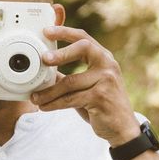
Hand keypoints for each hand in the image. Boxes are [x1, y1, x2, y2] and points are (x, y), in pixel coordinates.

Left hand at [31, 26, 139, 146]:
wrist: (123, 128)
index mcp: (103, 57)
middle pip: (82, 48)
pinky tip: (45, 106)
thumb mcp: (87, 85)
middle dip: (61, 53)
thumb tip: (45, 72)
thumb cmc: (102, 104)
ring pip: (70, 81)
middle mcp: (107, 64)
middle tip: (43, 58)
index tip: (47, 31)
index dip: (65, 31)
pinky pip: (71, 99)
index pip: (83, 38)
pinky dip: (54, 103)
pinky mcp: (101, 97)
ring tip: (35, 97)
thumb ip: (70, 76)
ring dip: (49, 91)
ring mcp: (106, 80)